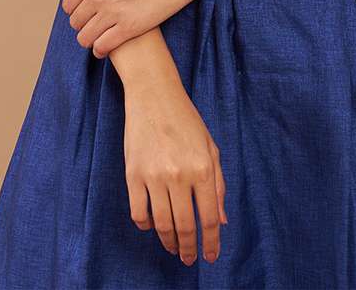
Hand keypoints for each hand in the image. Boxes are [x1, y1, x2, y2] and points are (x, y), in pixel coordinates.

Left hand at [49, 0, 205, 57]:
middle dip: (83, 24)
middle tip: (95, 23)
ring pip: (86, 38)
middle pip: (76, 22)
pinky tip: (106, 47)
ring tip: (100, 36)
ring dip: (90, 39)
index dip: (77, 9)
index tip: (88, 10)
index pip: (69, 4)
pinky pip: (104, 47)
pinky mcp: (130, 28)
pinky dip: (101, 50)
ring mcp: (113, 13)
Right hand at [123, 79, 227, 265]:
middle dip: (188, 249)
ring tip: (174, 247)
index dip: (211, 243)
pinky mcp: (133, 174)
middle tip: (189, 259)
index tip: (211, 257)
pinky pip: (138, 213)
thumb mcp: (210, 147)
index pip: (209, 218)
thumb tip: (221, 221)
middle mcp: (179, 175)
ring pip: (161, 224)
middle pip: (185, 226)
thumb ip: (218, 184)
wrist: (154, 95)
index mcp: (203, 168)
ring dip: (169, 241)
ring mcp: (154, 176)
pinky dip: (145, 226)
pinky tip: (152, 227)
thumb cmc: (186, 120)